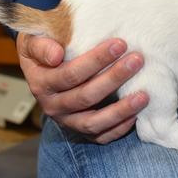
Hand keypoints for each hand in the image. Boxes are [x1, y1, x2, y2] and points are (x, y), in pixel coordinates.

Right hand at [16, 33, 147, 143]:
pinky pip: (101, 136)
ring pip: (94, 122)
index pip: (70, 74)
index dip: (96, 60)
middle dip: (114, 78)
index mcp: (41, 83)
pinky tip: (136, 115)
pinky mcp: (82, 132)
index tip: (120, 43)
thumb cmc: (45, 48)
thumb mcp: (34, 41)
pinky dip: (119, 129)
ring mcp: (68, 122)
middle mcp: (52, 106)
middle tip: (137, 60)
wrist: (43, 67)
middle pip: (86, 96)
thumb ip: (41, 46)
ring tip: (144, 96)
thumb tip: (56, 55)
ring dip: (121, 110)